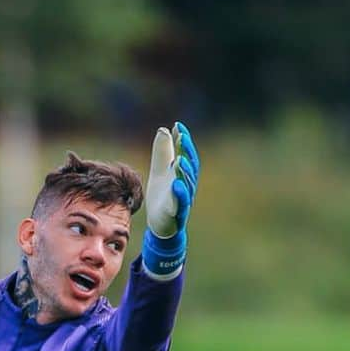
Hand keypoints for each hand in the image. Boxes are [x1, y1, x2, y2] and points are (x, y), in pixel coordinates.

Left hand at [142, 121, 199, 278]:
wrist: (159, 225)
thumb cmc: (162, 197)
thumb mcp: (159, 172)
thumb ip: (162, 153)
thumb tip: (164, 129)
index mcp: (182, 174)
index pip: (185, 155)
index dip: (183, 141)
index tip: (177, 126)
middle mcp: (186, 185)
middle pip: (190, 167)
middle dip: (186, 151)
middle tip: (181, 136)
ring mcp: (183, 200)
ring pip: (187, 184)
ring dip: (185, 171)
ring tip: (179, 159)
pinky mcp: (176, 214)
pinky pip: (180, 204)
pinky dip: (179, 193)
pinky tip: (176, 183)